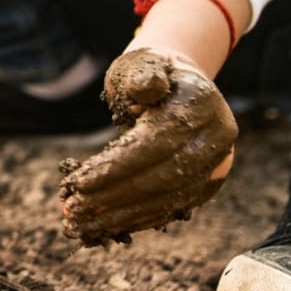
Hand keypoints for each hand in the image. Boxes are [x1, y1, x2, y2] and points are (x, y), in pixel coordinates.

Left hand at [58, 47, 237, 245]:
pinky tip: (106, 226)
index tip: (78, 182)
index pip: (157, 143)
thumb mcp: (142, 63)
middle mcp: (217, 136)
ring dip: (122, 215)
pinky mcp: (208, 183)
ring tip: (82, 224)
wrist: (179, 84)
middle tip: (73, 209)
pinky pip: (173, 207)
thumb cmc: (147, 72)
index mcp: (201, 103)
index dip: (117, 166)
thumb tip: (147, 89)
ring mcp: (217, 163)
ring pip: (168, 199)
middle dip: (115, 197)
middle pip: (163, 177)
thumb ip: (143, 75)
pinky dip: (138, 219)